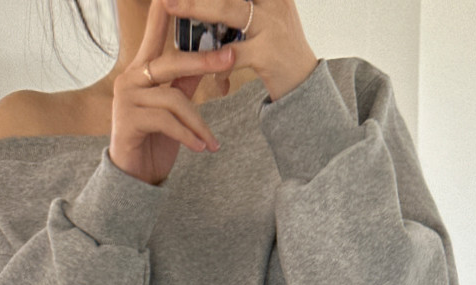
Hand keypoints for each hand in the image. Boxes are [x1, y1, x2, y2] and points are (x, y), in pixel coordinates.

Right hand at [109, 0, 236, 185]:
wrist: (133, 176)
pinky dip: (188, 136)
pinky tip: (201, 148)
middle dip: (204, 61)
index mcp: (142, 69)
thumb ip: (186, 82)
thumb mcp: (175, 108)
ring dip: (198, 123)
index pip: (155, 32)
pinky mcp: (128, 121)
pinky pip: (167, 122)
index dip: (165, 11)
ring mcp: (127, 99)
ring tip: (211, 142)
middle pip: (171, 62)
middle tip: (231, 57)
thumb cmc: (154, 140)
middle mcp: (130, 78)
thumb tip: (210, 57)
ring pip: (173, 99)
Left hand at [163, 0, 318, 101]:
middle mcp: (274, 1)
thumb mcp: (266, 18)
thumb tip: (206, 5)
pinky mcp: (267, 54)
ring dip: (196, 7)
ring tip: (170, 6)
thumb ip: (243, 7)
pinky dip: (214, 63)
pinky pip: (232, 56)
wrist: (305, 84)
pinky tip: (206, 71)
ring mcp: (271, 26)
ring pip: (228, 11)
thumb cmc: (278, 49)